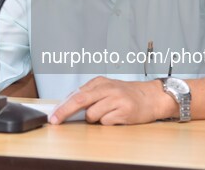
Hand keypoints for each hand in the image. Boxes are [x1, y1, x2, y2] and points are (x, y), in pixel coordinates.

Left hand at [49, 77, 171, 124]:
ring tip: (107, 113)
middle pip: (80, 100)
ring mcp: (116, 99)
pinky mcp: (125, 111)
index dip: (62, 106)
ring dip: (95, 119)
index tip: (53, 115)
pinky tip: (116, 117)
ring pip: (92, 115)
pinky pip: (106, 122)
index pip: (76, 94)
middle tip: (55, 120)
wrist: (151, 97)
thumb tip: (67, 105)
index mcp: (99, 82)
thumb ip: (89, 95)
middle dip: (65, 111)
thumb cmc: (126, 94)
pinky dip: (107, 123)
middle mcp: (107, 88)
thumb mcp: (106, 88)